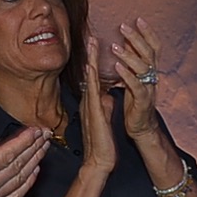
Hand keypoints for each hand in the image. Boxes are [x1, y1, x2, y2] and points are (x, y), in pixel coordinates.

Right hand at [0, 112, 47, 196]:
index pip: (4, 156)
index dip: (21, 142)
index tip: (33, 130)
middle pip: (16, 166)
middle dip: (33, 148)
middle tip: (44, 133)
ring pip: (18, 181)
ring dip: (34, 162)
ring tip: (44, 147)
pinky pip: (14, 196)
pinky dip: (27, 183)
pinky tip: (34, 171)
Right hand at [77, 40, 117, 174]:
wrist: (99, 161)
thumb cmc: (102, 143)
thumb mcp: (105, 118)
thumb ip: (105, 105)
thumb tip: (108, 96)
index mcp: (92, 103)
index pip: (93, 77)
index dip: (94, 60)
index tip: (96, 44)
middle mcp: (89, 102)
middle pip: (89, 73)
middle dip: (90, 55)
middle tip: (91, 35)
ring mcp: (90, 107)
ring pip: (89, 78)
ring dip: (90, 60)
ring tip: (91, 42)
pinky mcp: (94, 114)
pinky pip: (92, 93)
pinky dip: (91, 79)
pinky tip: (90, 67)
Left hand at [108, 18, 162, 139]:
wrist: (141, 127)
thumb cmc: (135, 101)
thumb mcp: (135, 77)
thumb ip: (133, 61)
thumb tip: (128, 41)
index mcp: (151, 70)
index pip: (154, 47)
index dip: (148, 33)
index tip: (138, 19)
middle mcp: (153, 77)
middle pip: (149, 53)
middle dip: (137, 38)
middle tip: (123, 26)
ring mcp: (149, 88)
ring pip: (144, 68)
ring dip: (129, 55)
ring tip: (115, 46)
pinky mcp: (142, 101)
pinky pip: (137, 86)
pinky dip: (127, 75)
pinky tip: (116, 67)